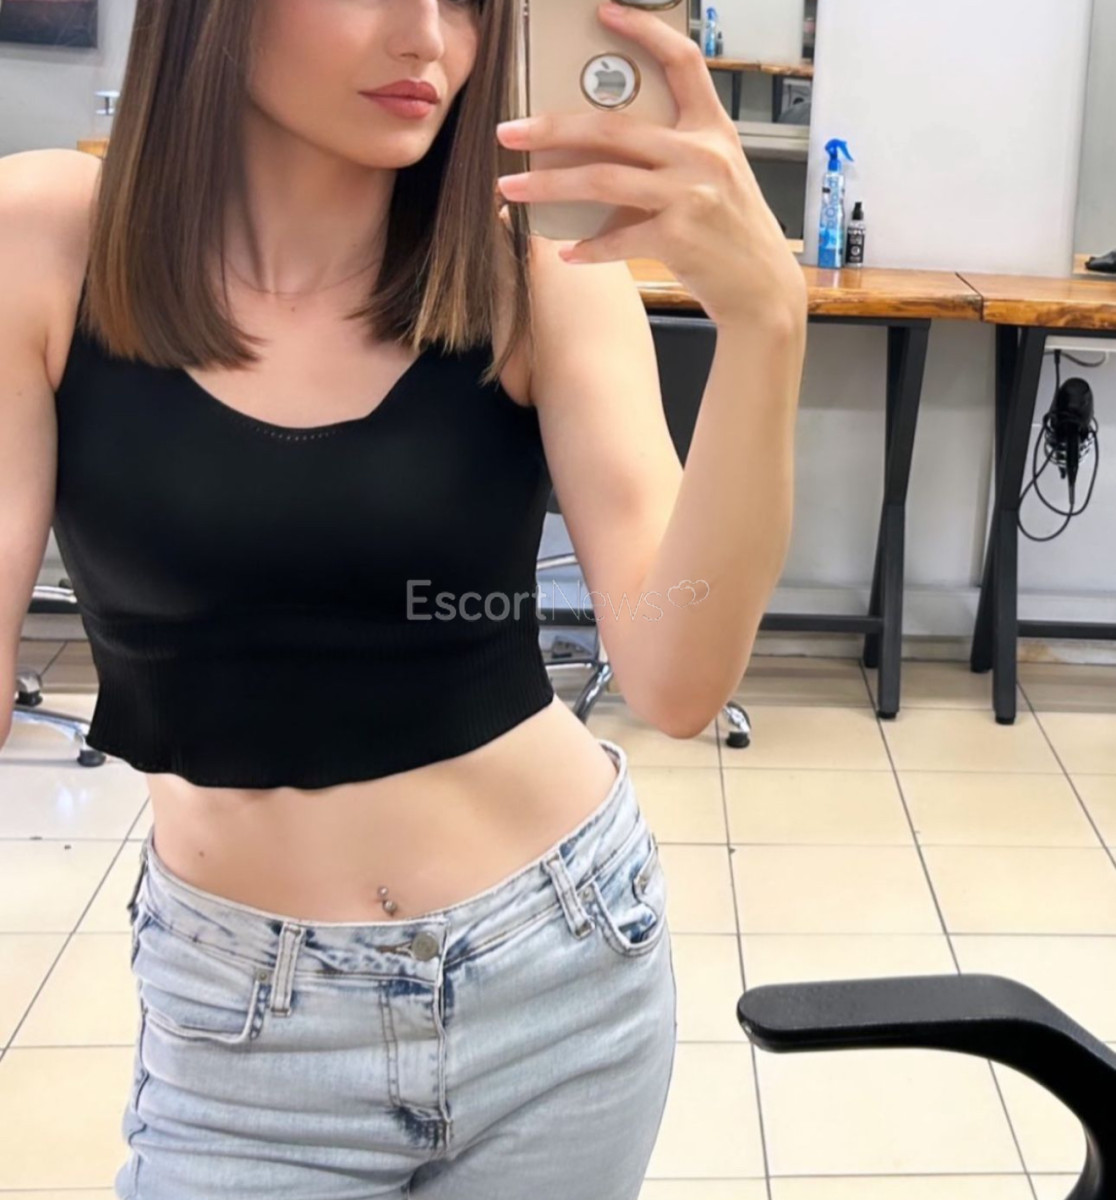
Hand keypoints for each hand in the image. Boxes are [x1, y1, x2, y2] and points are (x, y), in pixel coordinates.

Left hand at [495, 0, 806, 327]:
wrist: (762, 286)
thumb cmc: (731, 230)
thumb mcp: (715, 174)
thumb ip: (672, 152)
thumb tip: (602, 146)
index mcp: (711, 128)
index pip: (681, 61)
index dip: (643, 30)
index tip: (602, 12)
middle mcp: (702, 154)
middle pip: (612, 127)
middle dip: (551, 128)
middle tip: (509, 132)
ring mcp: (690, 196)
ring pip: (602, 179)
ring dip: (548, 185)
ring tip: (510, 189)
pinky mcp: (679, 239)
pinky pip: (617, 239)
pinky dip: (587, 248)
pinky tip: (564, 252)